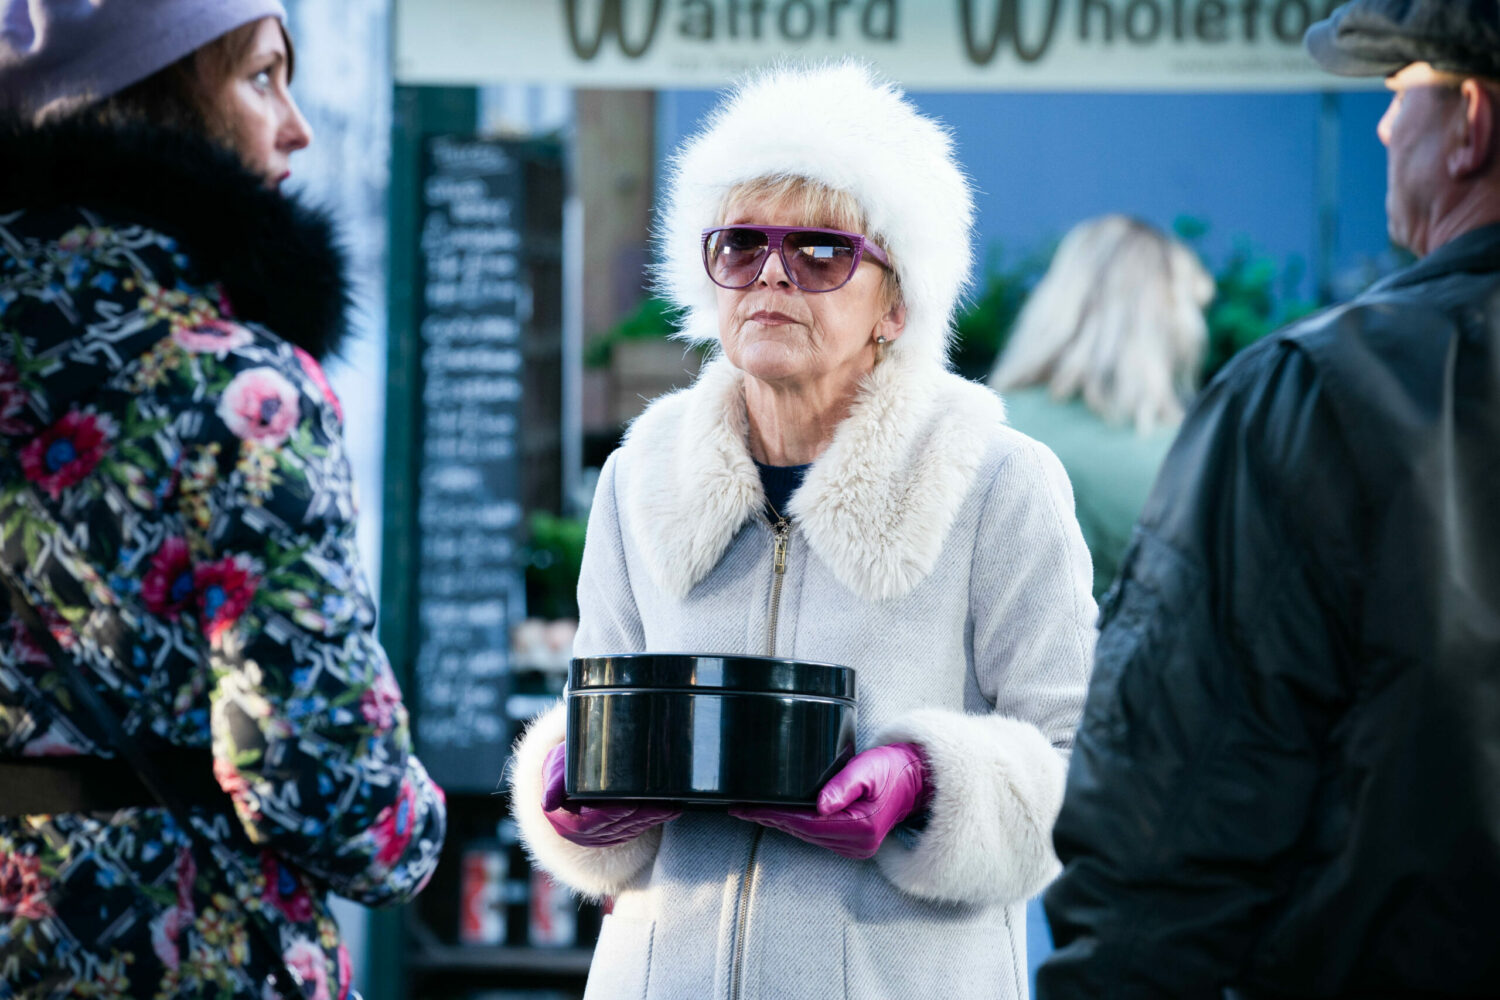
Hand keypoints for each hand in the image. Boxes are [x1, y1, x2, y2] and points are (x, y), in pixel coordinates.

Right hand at [540, 743, 680, 846]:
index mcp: (564, 819)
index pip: (588, 824)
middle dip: (640, 817)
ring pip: (627, 831)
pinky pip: (632, 831)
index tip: (628, 806)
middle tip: (662, 806)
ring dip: (651, 820)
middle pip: (614, 828)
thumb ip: (554, 785)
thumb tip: (548, 803)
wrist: (567, 774)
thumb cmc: (564, 766)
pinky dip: (651, 821)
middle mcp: (579, 833)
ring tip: (671, 807)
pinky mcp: (611, 835)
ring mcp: (596, 837)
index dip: (609, 816)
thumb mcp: (556, 769)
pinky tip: (668, 811)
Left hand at [728, 742, 930, 858]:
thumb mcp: (868, 769)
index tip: (747, 808)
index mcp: (860, 827)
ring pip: (808, 836)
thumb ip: (843, 785)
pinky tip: (780, 816)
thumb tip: (819, 805)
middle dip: (770, 820)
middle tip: (739, 808)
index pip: (805, 823)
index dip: (774, 815)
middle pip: (803, 833)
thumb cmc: (893, 769)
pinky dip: (797, 826)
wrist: (917, 778)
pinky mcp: (855, 844)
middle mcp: (858, 844)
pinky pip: (818, 836)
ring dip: (781, 824)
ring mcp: (856, 848)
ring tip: (753, 811)